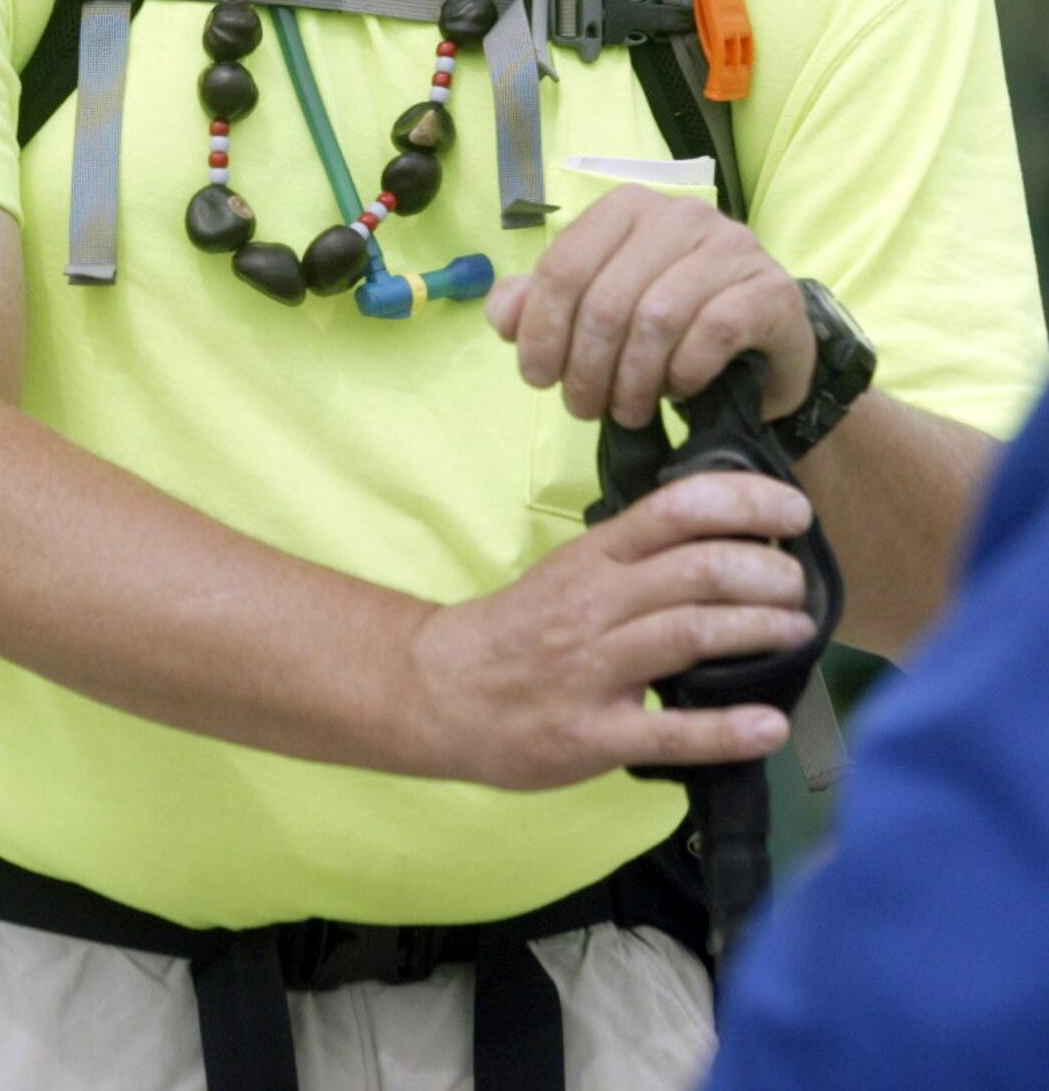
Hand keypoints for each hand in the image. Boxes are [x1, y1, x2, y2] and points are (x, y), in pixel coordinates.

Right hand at [412, 470, 815, 789]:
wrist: (440, 690)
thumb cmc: (520, 630)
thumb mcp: (573, 572)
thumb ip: (640, 559)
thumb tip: (733, 544)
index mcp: (594, 558)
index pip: (676, 508)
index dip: (745, 502)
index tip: (794, 512)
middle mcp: (596, 604)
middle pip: (697, 570)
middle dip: (768, 572)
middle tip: (799, 586)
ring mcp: (592, 670)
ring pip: (690, 634)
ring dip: (760, 629)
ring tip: (798, 631)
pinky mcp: (591, 735)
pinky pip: (668, 731)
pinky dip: (727, 729)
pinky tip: (769, 724)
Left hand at [486, 185, 815, 426]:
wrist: (763, 347)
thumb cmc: (671, 323)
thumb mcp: (598, 308)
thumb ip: (543, 303)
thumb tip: (504, 317)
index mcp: (626, 208)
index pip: (563, 266)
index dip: (541, 331)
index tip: (538, 379)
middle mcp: (680, 214)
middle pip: (606, 300)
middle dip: (586, 368)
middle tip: (585, 408)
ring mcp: (731, 247)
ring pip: (656, 318)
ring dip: (632, 380)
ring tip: (627, 410)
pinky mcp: (770, 289)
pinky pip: (712, 332)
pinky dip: (683, 372)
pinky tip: (678, 390)